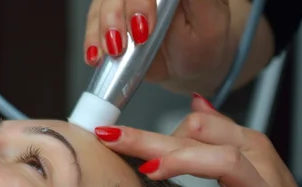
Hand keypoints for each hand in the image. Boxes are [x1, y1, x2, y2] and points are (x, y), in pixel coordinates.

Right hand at [84, 0, 233, 94]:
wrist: (187, 64)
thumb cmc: (202, 44)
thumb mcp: (210, 22)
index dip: (139, 1)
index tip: (142, 28)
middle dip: (115, 15)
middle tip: (122, 44)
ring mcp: (125, 0)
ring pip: (102, 3)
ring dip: (101, 29)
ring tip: (112, 52)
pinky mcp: (110, 15)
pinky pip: (92, 21)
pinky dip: (91, 39)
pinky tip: (96, 55)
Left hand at [94, 94, 301, 186]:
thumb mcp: (244, 168)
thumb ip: (219, 137)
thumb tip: (195, 105)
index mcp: (243, 145)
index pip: (193, 123)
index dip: (150, 128)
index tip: (113, 138)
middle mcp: (253, 159)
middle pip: (199, 135)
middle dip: (150, 136)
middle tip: (111, 139)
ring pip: (224, 159)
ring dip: (183, 161)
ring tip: (149, 171)